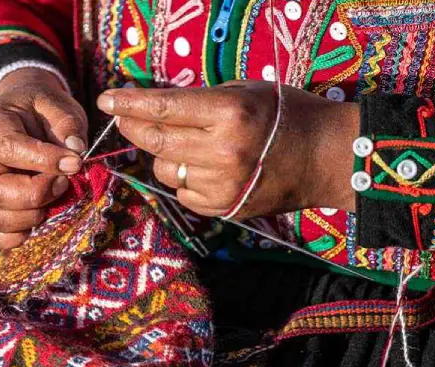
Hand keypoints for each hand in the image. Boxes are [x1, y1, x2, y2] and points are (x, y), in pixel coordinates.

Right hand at [0, 68, 86, 248]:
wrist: (23, 117)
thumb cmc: (40, 111)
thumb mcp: (56, 104)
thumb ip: (66, 123)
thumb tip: (76, 152)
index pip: (9, 148)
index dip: (44, 160)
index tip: (74, 163)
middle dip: (35, 194)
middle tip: (63, 182)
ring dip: (30, 217)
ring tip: (54, 199)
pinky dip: (16, 236)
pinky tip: (40, 217)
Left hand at [96, 80, 358, 218]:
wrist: (327, 158)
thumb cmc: (288, 115)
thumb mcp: (245, 91)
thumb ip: (201, 100)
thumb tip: (155, 107)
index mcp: (229, 114)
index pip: (163, 108)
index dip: (129, 103)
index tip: (107, 99)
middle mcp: (222, 151)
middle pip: (155, 141)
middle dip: (133, 128)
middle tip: (124, 119)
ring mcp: (222, 184)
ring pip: (165, 170)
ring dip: (164, 155)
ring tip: (186, 143)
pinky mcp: (223, 207)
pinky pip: (183, 193)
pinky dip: (185, 179)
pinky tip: (204, 167)